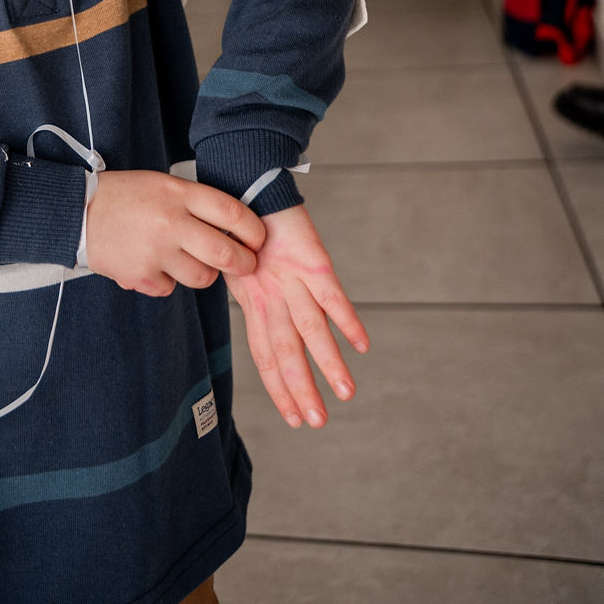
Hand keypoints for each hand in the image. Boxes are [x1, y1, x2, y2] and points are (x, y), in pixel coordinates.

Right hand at [86, 171, 265, 296]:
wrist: (77, 211)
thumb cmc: (125, 196)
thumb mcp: (163, 184)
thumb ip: (196, 204)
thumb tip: (236, 230)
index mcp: (178, 193)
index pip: (233, 214)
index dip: (254, 231)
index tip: (258, 239)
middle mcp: (170, 222)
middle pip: (226, 253)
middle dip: (244, 263)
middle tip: (245, 263)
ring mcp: (155, 252)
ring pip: (203, 277)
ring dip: (203, 273)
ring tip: (188, 259)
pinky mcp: (141, 276)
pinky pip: (171, 288)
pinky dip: (167, 280)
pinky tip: (152, 263)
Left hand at [226, 204, 368, 428]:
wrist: (246, 180)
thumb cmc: (245, 227)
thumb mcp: (241, 268)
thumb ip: (259, 300)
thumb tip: (273, 331)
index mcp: (253, 300)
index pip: (265, 354)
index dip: (279, 388)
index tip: (293, 419)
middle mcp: (270, 295)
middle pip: (287, 350)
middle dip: (301, 389)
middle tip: (315, 423)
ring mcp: (291, 278)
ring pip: (311, 329)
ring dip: (329, 363)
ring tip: (345, 393)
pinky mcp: (311, 259)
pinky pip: (331, 294)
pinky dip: (346, 319)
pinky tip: (361, 345)